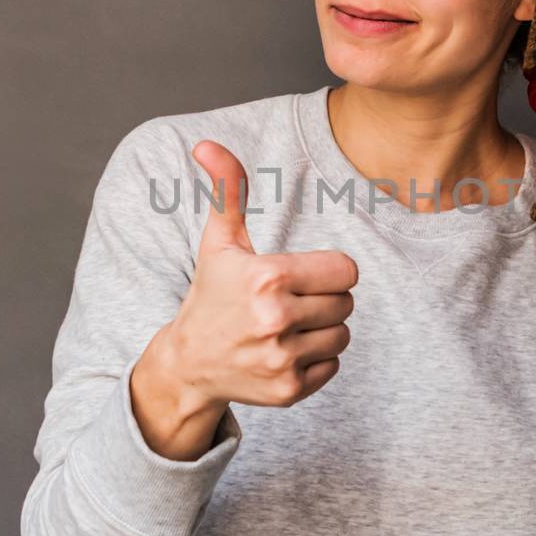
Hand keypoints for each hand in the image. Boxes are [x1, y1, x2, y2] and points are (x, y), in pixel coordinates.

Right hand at [165, 139, 358, 410]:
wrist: (189, 363)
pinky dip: (316, 359)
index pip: (345, 270)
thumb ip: (227, 190)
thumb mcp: (220, 242)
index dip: (327, 270)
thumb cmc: (212, 294)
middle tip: (289, 302)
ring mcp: (282, 359)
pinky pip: (334, 365)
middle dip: (323, 299)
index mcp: (268, 277)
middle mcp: (276, 320)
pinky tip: (285, 352)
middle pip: (346, 302)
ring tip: (287, 327)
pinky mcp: (289, 390)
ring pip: (343, 334)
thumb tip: (207, 144)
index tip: (299, 276)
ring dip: (323, 329)